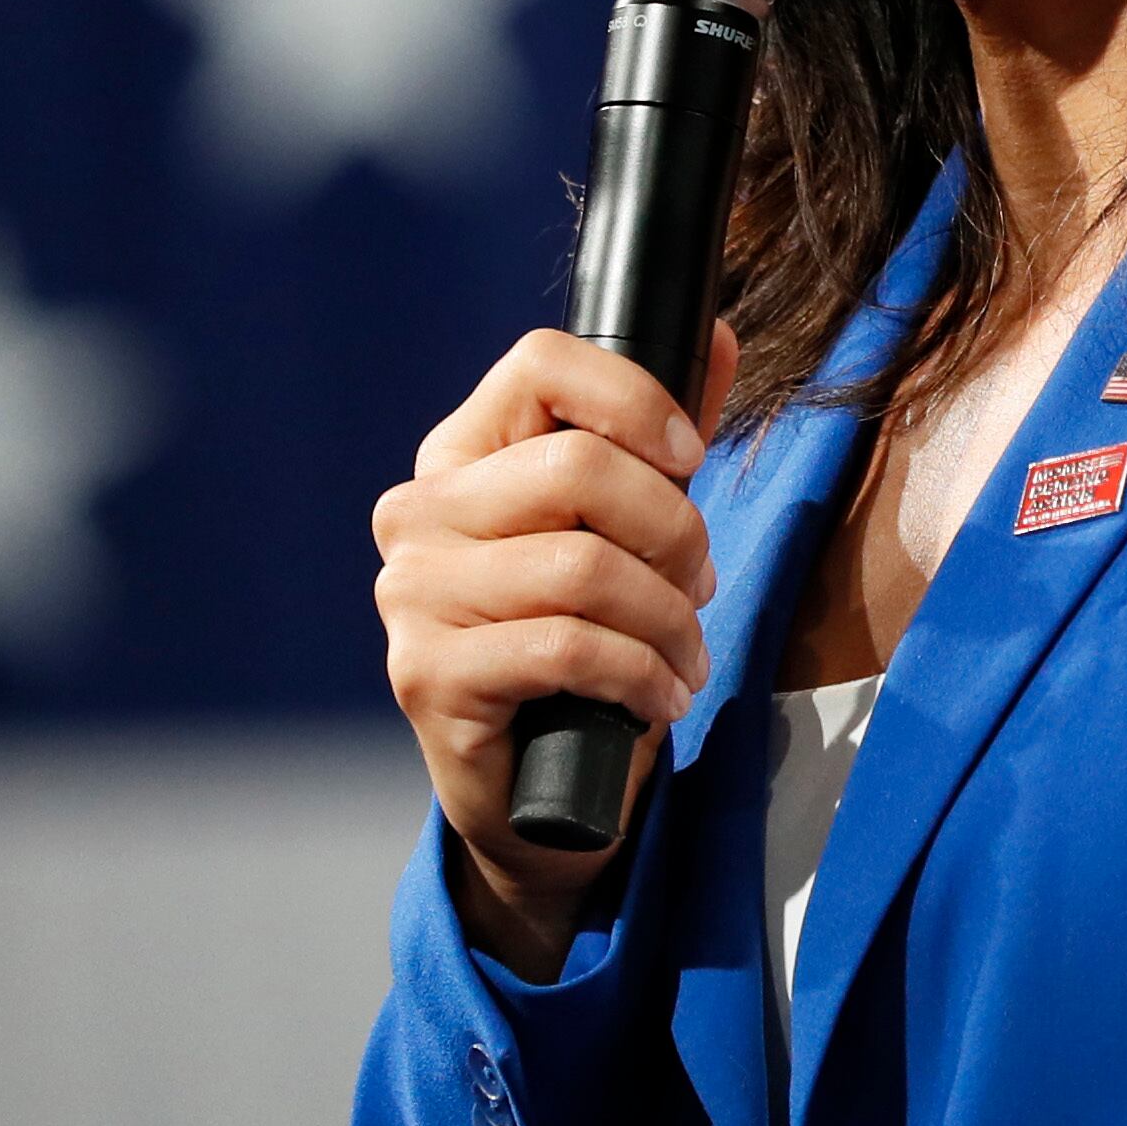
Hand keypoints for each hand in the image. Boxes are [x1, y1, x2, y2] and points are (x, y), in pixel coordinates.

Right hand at [374, 321, 738, 977]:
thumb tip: (713, 335)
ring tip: (688, 653)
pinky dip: (639, 673)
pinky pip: (565, 648)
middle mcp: (419, 511)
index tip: (689, 456)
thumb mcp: (626, 534)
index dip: (635, 398)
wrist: (536, 790)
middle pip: (577, 466)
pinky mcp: (428, 674)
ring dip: (668, 618)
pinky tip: (660, 695)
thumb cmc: (581, 642)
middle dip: (673, 528)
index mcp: (461, 453)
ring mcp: (412, 594)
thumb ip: (661, 439)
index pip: (539, 363)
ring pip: (583, 568)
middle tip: (701, 581)